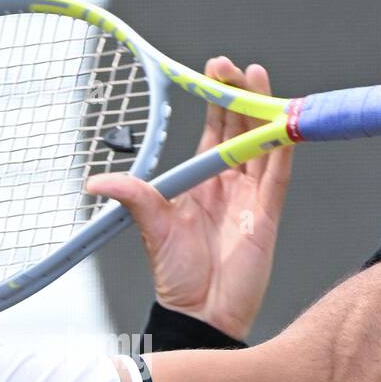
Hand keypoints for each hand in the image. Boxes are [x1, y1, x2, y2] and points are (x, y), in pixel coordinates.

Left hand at [85, 57, 293, 341]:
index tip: (212, 70)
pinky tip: (284, 123)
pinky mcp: (267, 216)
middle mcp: (228, 185)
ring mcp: (251, 199)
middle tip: (234, 67)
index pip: (213, 131)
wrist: (199, 314)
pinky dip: (282, 148)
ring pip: (262, 145)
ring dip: (263, 113)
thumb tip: (96, 180)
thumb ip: (131, 196)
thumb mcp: (151, 228)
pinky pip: (278, 175)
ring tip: (259, 79)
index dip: (215, 101)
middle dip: (239, 96)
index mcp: (200, 183)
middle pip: (240, 130)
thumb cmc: (177, 277)